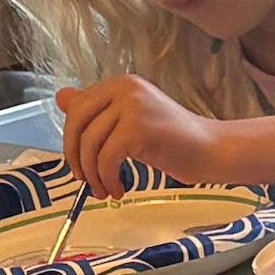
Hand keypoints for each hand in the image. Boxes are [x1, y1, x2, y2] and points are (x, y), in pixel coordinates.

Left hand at [55, 75, 230, 195]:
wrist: (212, 151)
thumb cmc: (175, 141)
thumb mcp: (130, 122)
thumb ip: (98, 111)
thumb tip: (63, 98)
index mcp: (121, 84)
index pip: (77, 108)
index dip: (71, 140)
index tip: (80, 164)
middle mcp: (125, 89)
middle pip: (77, 123)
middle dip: (76, 157)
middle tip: (86, 181)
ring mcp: (132, 106)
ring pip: (90, 144)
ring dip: (94, 174)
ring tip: (106, 189)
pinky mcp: (138, 127)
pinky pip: (107, 158)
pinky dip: (108, 178)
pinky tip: (119, 188)